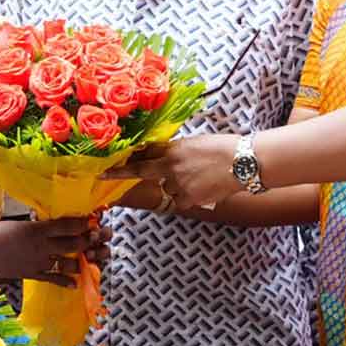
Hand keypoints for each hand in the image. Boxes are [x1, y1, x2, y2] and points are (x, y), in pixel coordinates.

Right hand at [0, 216, 112, 287]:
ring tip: (98, 256)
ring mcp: (38, 262)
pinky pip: (53, 279)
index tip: (95, 219)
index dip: (84, 223)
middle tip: (104, 235)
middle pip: (74, 244)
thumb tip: (56, 224)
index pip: (67, 225)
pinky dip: (66, 281)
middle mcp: (41, 246)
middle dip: (92, 239)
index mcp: (37, 229)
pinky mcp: (32, 274)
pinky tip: (76, 282)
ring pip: (68, 263)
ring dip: (85, 260)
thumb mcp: (19, 223)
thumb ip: (39, 225)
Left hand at [110, 134, 238, 211]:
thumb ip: (172, 151)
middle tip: (122, 175)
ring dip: (176, 185)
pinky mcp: (191, 200)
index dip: (120, 168)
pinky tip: (203, 188)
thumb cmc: (222, 147)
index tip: (102, 173)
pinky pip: (182, 201)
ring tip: (199, 177)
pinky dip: (189, 197)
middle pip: (147, 175)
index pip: (140, 160)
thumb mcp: (193, 143)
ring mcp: (180, 186)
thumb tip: (155, 154)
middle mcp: (171, 169)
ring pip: (169, 189)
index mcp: (171, 152)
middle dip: (136, 175)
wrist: (243, 161)